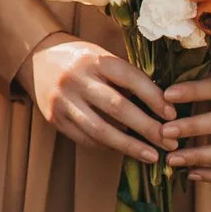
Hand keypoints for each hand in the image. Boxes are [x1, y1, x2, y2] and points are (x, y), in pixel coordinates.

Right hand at [23, 32, 172, 163]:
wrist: (37, 56)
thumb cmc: (83, 59)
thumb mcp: (103, 58)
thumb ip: (127, 79)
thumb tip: (164, 108)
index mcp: (95, 60)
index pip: (131, 79)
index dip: (154, 98)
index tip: (173, 115)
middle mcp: (76, 79)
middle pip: (118, 107)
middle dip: (148, 128)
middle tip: (170, 143)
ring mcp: (62, 100)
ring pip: (100, 129)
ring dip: (130, 146)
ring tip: (152, 156)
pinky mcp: (54, 117)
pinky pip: (85, 138)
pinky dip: (107, 146)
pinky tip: (123, 149)